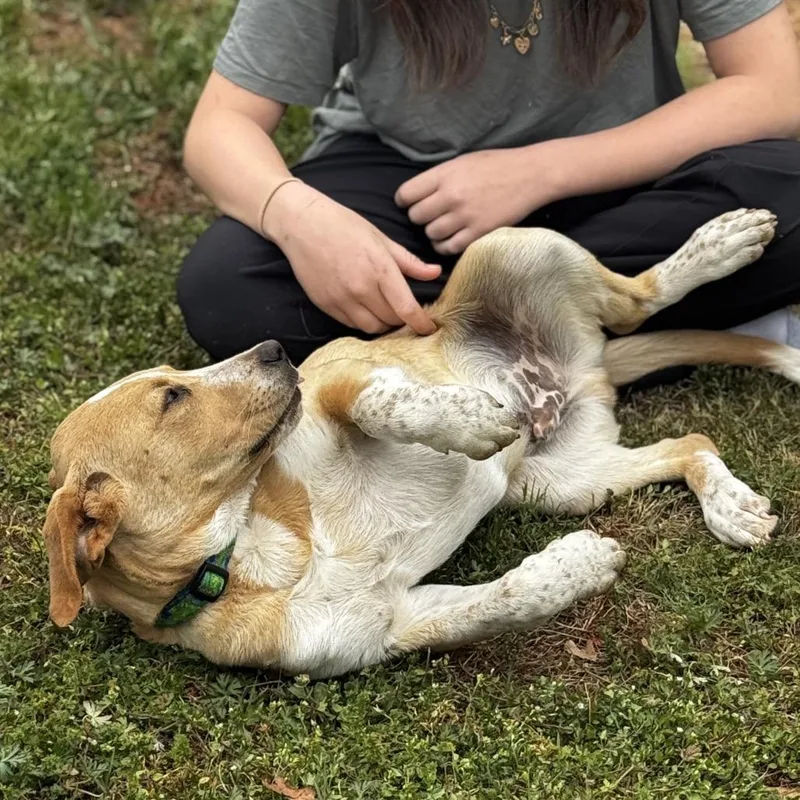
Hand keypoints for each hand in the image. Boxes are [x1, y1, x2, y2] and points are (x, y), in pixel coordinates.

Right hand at [265, 183, 439, 334]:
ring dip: (384, 324)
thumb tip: (435, 272)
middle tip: (406, 312)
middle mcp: (361, 288)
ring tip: (387, 312)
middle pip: (392, 321)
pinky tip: (367, 308)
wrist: (301, 224)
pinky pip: (352, 324)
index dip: (421, 323)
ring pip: (373, 328)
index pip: (406, 308)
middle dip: (403, 320)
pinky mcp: (326, 305)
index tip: (429, 329)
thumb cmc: (342, 225)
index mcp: (379, 269)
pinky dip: (364, 321)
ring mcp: (341, 299)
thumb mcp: (380, 238)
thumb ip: (409, 261)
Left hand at [395, 145, 562, 255]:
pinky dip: (446, 245)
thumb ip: (439, 177)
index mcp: (445, 174)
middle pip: (416, 216)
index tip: (411, 203)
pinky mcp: (478, 232)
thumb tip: (417, 194)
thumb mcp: (462, 162)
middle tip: (431, 215)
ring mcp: (465, 216)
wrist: (530, 175)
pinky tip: (451, 238)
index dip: (405, 201)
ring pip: (431, 234)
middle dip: (420, 217)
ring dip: (434, 232)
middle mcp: (451, 195)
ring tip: (444, 226)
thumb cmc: (496, 165)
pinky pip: (449, 247)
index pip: (406, 194)